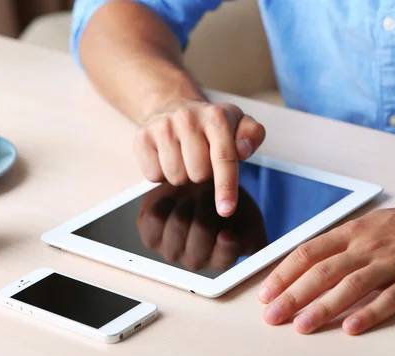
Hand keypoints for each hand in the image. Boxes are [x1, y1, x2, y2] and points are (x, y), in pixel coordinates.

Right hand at [134, 100, 265, 217]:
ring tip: (183, 159)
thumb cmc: (210, 125)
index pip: (224, 158)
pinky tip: (166, 159)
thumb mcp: (238, 124)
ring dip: (182, 176)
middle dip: (203, 175)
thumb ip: (252, 135)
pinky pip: (153, 175)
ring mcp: (162, 127)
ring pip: (176, 177)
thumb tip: (243, 150)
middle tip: (200, 161)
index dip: (225, 187)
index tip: (226, 210)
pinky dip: (161, 174)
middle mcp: (187, 118)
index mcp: (216, 116)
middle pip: (198, 174)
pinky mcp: (142, 138)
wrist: (173, 106)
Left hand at [137, 181, 266, 270]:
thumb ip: (252, 233)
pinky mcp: (150, 236)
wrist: (197, 190)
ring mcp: (170, 250)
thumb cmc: (224, 205)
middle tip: (209, 195)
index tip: (227, 231)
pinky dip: (165, 202)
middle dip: (208, 207)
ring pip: (179, 223)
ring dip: (187, 203)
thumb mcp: (248, 217)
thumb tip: (239, 243)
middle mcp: (195, 260)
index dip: (225, 246)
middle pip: (201, 232)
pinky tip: (172, 201)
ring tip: (192, 197)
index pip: (223, 259)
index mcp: (221, 259)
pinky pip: (155, 217)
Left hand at [258, 200, 394, 334]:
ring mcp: (390, 264)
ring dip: (324, 307)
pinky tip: (351, 328)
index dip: (283, 274)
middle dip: (293, 295)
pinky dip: (369, 314)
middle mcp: (366, 247)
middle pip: (322, 271)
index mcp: (350, 232)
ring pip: (351, 286)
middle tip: (273, 315)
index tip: (266, 293)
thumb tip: (302, 262)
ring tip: (301, 325)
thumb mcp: (365, 225)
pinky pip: (389, 299)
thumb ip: (336, 244)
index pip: (307, 252)